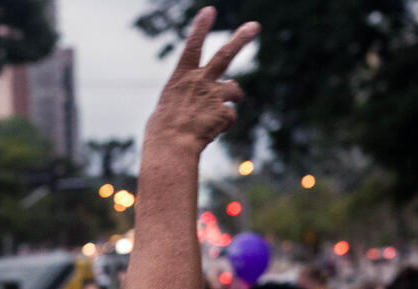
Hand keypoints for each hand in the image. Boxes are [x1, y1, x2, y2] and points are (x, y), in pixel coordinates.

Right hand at [145, 7, 259, 154]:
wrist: (171, 146)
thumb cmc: (163, 130)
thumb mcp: (169, 105)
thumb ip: (187, 96)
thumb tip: (201, 102)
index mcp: (181, 77)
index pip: (192, 46)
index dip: (201, 27)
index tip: (210, 11)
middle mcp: (200, 81)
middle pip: (225, 55)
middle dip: (241, 39)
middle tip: (254, 26)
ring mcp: (214, 95)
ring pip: (234, 89)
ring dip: (232, 97)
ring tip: (214, 114)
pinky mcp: (224, 111)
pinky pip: (230, 116)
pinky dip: (223, 124)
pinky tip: (210, 132)